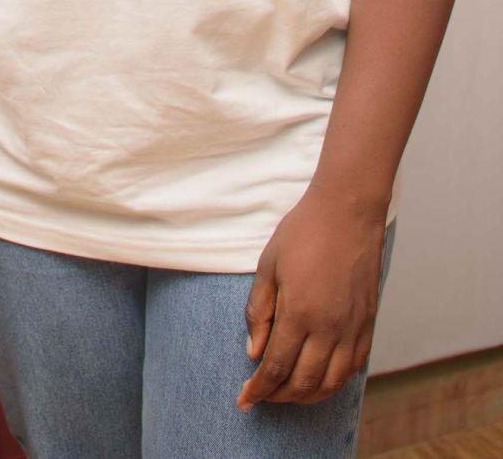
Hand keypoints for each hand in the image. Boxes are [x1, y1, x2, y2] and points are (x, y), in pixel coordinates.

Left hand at [238, 186, 386, 408]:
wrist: (347, 212)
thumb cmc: (303, 233)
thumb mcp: (268, 266)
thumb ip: (258, 311)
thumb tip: (254, 353)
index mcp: (300, 312)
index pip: (276, 367)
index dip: (259, 389)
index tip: (244, 400)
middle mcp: (329, 328)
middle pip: (303, 382)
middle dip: (279, 396)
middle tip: (262, 395)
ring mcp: (352, 328)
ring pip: (331, 382)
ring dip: (307, 395)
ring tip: (287, 392)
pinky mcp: (368, 324)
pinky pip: (352, 367)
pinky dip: (334, 381)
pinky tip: (319, 378)